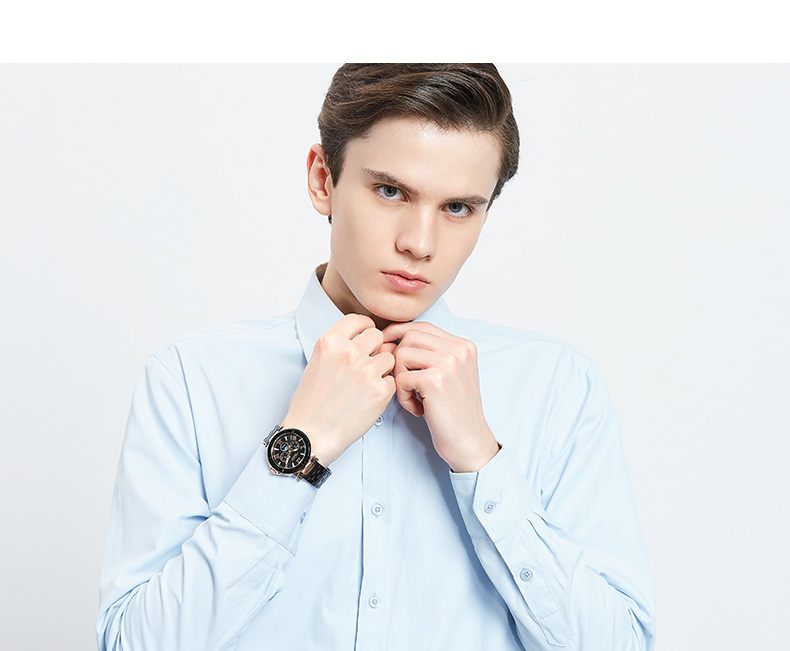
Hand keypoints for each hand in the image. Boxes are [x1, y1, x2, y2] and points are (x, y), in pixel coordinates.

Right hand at [281, 314, 395, 465]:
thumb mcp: (317, 363)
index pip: (358, 320)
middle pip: (377, 336)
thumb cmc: (311, 403)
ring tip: (368, 383)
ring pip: (389, 358)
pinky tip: (370, 398)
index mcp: (330, 342)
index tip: (366, 335)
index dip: (365, 327)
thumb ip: (338, 347)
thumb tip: (362, 339)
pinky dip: (385, 389)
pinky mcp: (379, 391)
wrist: (311, 434)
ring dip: (382, 368)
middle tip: (368, 363)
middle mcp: (348, 353)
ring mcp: (366, 371)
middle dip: (375, 348)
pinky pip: (392, 381)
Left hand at [382, 321, 499, 472]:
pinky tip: (417, 408)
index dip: (399, 333)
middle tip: (406, 383)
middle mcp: (459, 349)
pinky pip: (401, 378)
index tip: (387, 346)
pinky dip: (403, 396)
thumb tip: (388, 339)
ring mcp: (449, 363)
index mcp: (463, 345)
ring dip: (400, 378)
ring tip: (414, 397)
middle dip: (398, 359)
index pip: (422, 326)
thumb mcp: (447, 374)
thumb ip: (428, 354)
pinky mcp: (436, 380)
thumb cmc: (452, 410)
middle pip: (409, 336)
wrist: (469, 440)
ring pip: (401, 355)